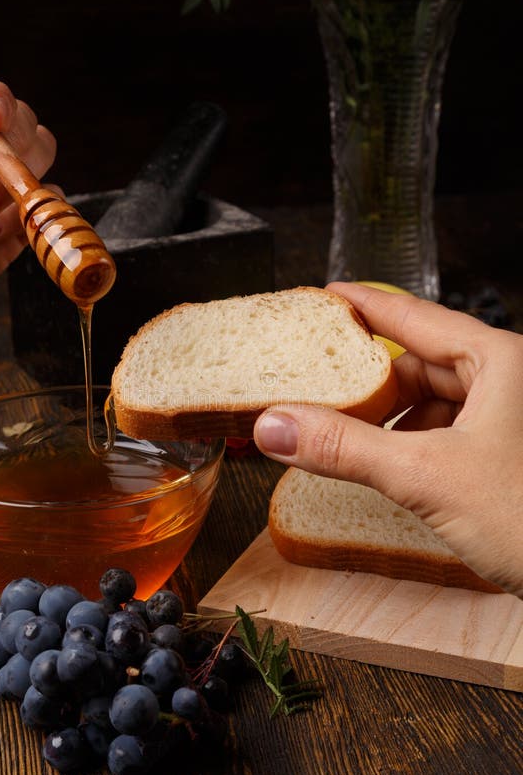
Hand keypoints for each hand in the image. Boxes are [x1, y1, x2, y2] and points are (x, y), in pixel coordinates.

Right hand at [254, 282, 522, 596]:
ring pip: (438, 401)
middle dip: (373, 382)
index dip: (366, 307)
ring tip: (350, 435)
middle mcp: (511, 381)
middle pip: (424, 363)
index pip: (417, 317)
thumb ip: (346, 448)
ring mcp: (512, 419)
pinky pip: (452, 432)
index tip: (328, 297)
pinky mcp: (511, 456)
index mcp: (502, 361)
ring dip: (393, 418)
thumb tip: (276, 424)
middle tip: (325, 388)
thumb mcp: (427, 476)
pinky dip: (416, 444)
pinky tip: (391, 464)